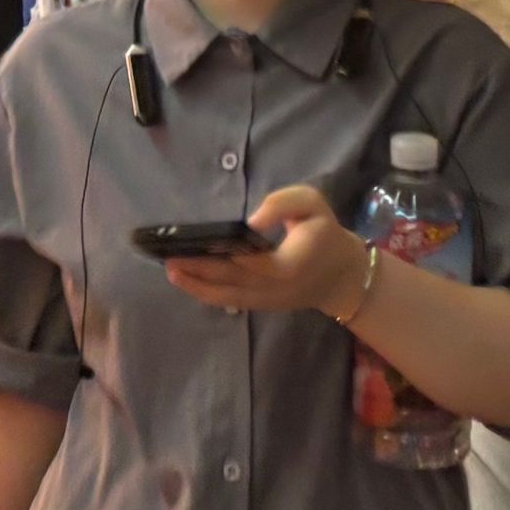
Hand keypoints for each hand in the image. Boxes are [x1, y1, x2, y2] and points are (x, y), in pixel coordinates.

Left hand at [162, 184, 365, 318]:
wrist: (341, 275)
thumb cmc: (323, 233)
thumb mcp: (312, 204)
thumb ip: (282, 204)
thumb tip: (251, 221)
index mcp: (289, 264)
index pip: (253, 262)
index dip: (226, 256)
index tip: (199, 243)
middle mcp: (274, 289)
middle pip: (232, 280)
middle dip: (199, 269)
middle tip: (168, 256)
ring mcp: (266, 301)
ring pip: (226, 295)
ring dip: (196, 284)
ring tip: (170, 269)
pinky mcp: (260, 305)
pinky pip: (229, 300)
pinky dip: (206, 292)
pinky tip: (185, 280)